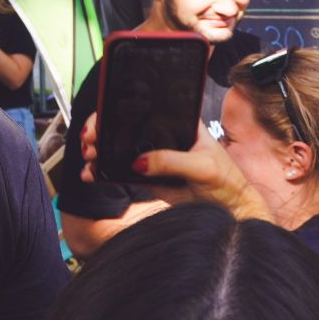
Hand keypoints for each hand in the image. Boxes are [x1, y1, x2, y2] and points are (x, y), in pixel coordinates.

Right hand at [78, 113, 269, 218]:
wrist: (229, 212)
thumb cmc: (226, 182)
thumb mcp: (203, 166)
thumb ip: (172, 161)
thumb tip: (139, 162)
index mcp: (178, 123)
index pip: (145, 108)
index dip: (120, 109)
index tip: (104, 118)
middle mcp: (162, 136)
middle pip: (124, 125)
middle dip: (101, 129)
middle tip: (91, 139)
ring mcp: (152, 156)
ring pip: (117, 147)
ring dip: (98, 150)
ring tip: (90, 156)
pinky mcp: (146, 177)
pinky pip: (118, 171)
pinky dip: (102, 172)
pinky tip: (91, 173)